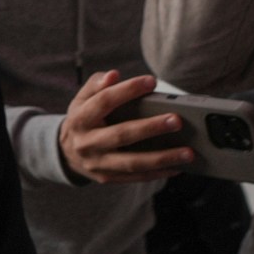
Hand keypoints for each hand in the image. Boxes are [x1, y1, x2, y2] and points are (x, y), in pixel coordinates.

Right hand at [58, 71, 195, 183]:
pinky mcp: (107, 178)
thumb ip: (97, 84)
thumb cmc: (83, 119)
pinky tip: (177, 167)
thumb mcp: (82, 99)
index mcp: (80, 118)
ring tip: (188, 152)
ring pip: (132, 162)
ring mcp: (97, 163)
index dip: (127, 90)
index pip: (104, 101)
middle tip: (177, 121)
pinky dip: (158, 173)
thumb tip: (114, 75)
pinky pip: (135, 177)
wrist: (65, 153)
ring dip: (162, 158)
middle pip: (121, 135)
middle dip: (151, 128)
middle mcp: (87, 143)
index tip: (152, 81)